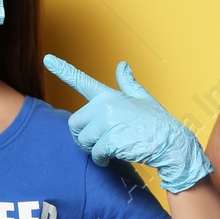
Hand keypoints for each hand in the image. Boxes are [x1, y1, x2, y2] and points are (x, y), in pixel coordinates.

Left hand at [43, 54, 212, 193]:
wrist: (172, 143)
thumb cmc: (157, 123)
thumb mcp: (143, 99)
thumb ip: (128, 83)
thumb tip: (122, 64)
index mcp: (110, 95)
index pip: (82, 80)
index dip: (63, 69)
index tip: (47, 58)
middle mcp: (106, 106)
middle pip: (74, 123)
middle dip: (82, 137)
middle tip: (98, 142)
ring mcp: (109, 122)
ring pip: (83, 141)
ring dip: (93, 150)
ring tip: (109, 150)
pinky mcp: (112, 140)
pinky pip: (95, 153)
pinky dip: (101, 160)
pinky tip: (111, 159)